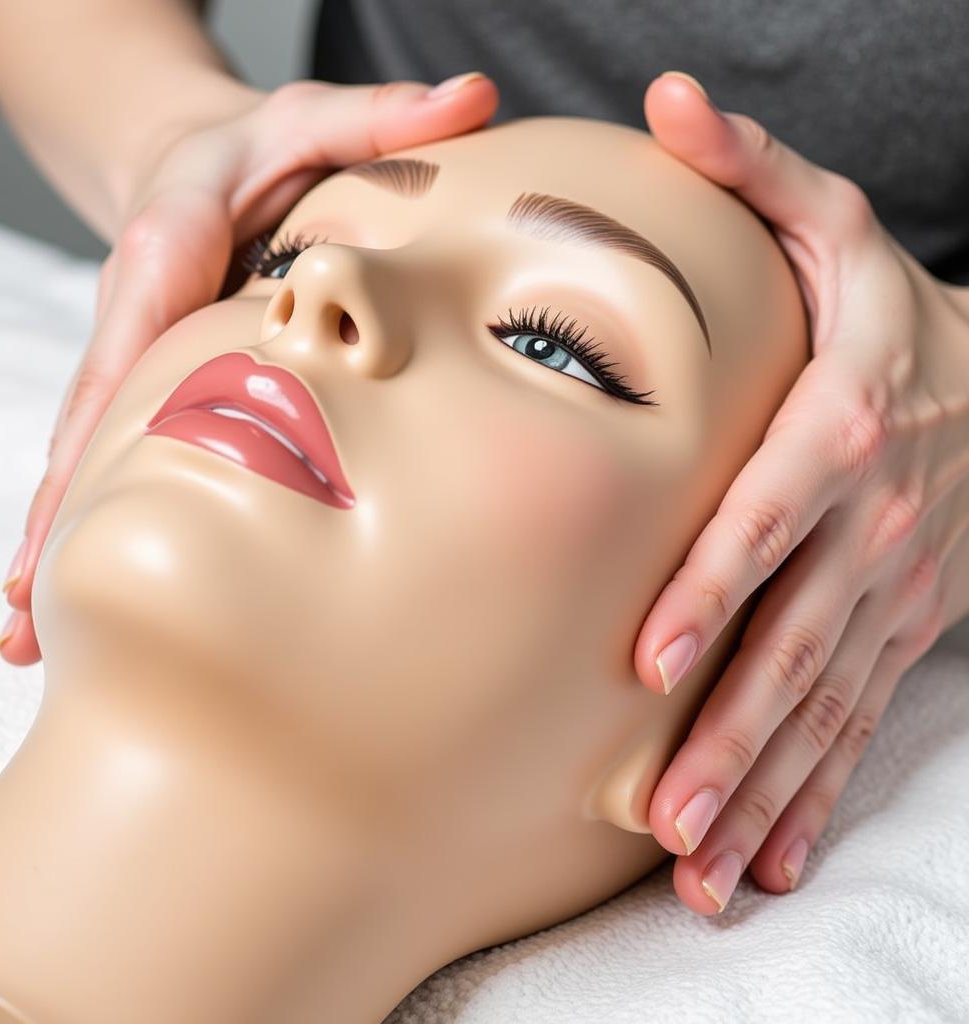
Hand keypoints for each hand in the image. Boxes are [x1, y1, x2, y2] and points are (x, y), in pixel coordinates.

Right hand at [0, 72, 498, 664]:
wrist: (193, 155)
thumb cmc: (257, 148)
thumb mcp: (318, 119)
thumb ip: (386, 118)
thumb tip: (474, 98)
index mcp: (166, 254)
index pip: (131, 347)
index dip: (102, 430)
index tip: (79, 506)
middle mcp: (131, 316)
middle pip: (84, 424)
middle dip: (57, 513)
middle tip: (29, 608)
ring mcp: (128, 359)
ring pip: (81, 454)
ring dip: (51, 539)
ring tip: (24, 631)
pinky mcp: (137, 386)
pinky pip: (102, 456)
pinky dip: (76, 519)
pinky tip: (54, 590)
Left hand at [634, 71, 968, 913]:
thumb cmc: (884, 306)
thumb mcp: (832, 222)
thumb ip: (751, 172)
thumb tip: (667, 101)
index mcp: (839, 432)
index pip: (767, 518)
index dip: (715, 585)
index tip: (654, 658)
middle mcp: (868, 527)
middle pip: (794, 640)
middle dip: (733, 732)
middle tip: (669, 813)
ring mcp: (890, 592)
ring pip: (824, 705)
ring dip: (767, 789)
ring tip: (709, 868)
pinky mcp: (897, 630)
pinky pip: (858, 726)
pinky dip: (819, 797)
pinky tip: (775, 860)